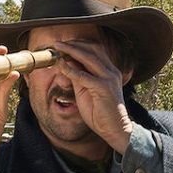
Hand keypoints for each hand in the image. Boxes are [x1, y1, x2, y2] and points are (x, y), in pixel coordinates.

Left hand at [53, 39, 132, 153]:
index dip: (78, 45)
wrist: (114, 129)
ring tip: (58, 49)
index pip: (95, 50)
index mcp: (109, 70)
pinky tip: (61, 66)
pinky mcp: (104, 88)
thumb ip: (78, 77)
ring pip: (89, 57)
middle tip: (58, 43)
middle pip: (92, 49)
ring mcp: (109, 78)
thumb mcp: (85, 90)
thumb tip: (67, 63)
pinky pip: (84, 76)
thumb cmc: (100, 112)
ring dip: (72, 51)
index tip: (63, 44)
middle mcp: (111, 71)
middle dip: (74, 44)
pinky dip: (71, 70)